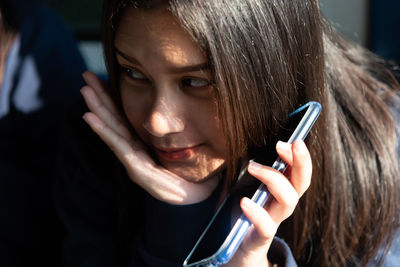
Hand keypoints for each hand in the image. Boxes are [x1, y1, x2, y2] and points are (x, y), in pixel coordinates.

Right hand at [80, 71, 218, 204]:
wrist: (197, 197)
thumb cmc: (188, 172)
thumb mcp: (179, 145)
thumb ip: (172, 131)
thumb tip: (173, 110)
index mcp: (142, 144)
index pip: (123, 117)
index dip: (112, 98)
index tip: (102, 77)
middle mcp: (134, 151)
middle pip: (114, 120)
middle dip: (99, 98)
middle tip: (85, 75)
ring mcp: (134, 161)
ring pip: (112, 131)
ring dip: (98, 110)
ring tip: (85, 90)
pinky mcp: (138, 171)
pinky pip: (120, 147)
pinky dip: (104, 131)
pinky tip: (91, 117)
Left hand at [224, 140, 311, 266]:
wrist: (237, 247)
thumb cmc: (244, 212)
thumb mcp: (247, 186)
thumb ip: (251, 170)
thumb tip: (245, 146)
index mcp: (282, 190)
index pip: (299, 172)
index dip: (299, 156)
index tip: (292, 140)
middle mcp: (283, 204)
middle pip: (301, 183)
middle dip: (300, 162)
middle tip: (286, 144)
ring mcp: (275, 220)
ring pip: (288, 200)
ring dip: (273, 179)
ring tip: (252, 167)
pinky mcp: (262, 236)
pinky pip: (267, 226)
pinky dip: (257, 213)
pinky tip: (245, 202)